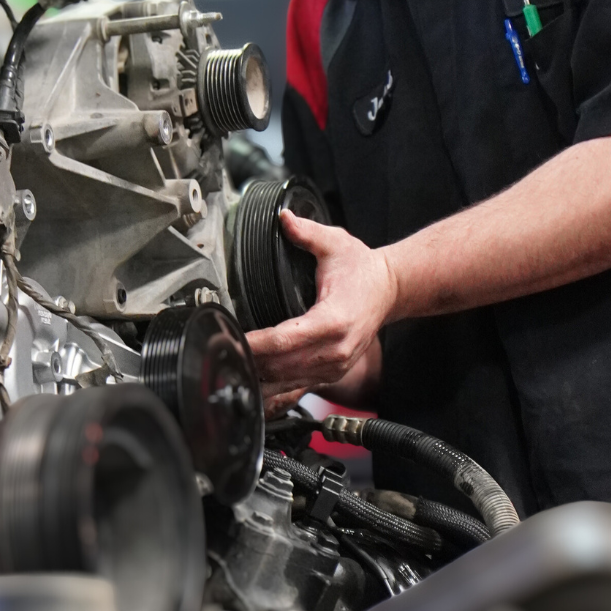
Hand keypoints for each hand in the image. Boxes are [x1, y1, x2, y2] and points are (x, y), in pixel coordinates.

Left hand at [246, 211, 396, 410]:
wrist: (389, 290)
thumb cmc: (363, 270)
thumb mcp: (336, 244)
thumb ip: (307, 232)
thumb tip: (283, 218)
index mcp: (334, 320)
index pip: (284, 340)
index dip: (254, 343)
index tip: (231, 340)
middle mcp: (335, 350)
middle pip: (281, 366)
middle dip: (250, 361)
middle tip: (221, 356)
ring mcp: (335, 366)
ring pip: (287, 382)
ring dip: (259, 379)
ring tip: (231, 372)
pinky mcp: (332, 373)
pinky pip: (299, 389)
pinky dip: (276, 392)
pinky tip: (255, 392)